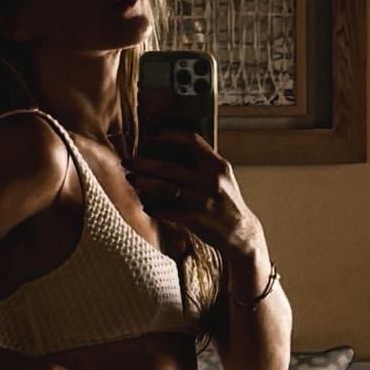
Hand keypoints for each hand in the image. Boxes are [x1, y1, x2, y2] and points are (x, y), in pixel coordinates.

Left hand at [121, 127, 258, 256]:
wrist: (241, 233)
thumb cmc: (227, 204)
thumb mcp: (223, 178)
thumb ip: (204, 164)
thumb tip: (174, 151)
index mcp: (218, 165)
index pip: (193, 141)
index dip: (171, 136)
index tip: (154, 137)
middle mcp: (211, 180)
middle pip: (171, 167)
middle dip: (145, 164)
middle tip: (129, 161)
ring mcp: (203, 200)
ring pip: (166, 188)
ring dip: (146, 183)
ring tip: (133, 180)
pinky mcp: (197, 218)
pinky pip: (169, 211)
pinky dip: (155, 208)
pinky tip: (146, 206)